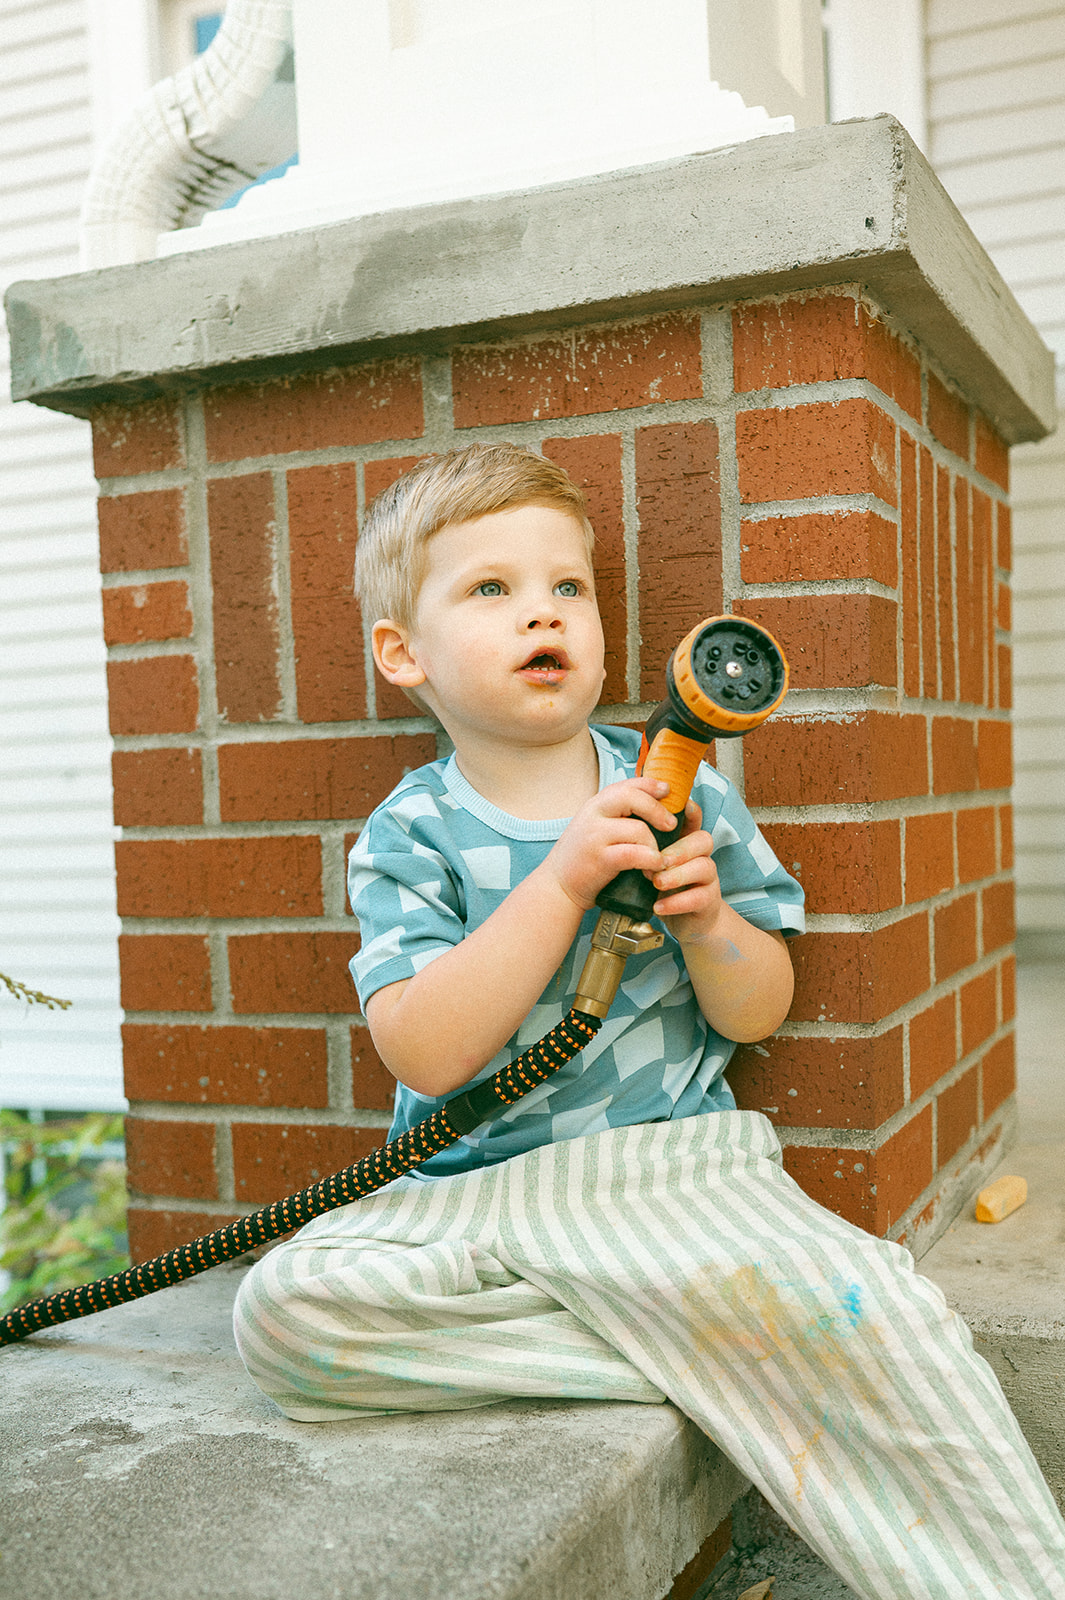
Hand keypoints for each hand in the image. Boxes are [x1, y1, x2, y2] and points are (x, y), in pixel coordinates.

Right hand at [541, 777, 679, 910]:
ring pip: (638, 829)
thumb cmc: (582, 857)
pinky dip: (649, 860)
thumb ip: (615, 814)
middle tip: (671, 825)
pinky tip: (653, 868)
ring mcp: (594, 836)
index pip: (626, 784)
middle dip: (657, 810)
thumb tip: (652, 804)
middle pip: (632, 797)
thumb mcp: (594, 827)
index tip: (668, 790)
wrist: (557, 886)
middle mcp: (593, 814)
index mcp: (595, 804)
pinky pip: (634, 854)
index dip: (650, 784)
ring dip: (655, 846)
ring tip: (659, 860)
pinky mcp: (599, 859)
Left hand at [647, 801, 723, 943]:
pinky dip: (676, 902)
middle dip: (679, 849)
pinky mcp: (708, 900)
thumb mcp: (651, 862)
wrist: (683, 920)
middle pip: (703, 840)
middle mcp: (701, 855)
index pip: (694, 818)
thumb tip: (621, 826)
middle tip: (658, 860)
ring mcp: (708, 878)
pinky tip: (658, 906)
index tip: (681, 806)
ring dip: (677, 875)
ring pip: (704, 866)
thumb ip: (644, 845)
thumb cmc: (663, 886)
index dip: (689, 810)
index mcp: (686, 841)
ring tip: (656, 883)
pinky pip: (699, 897)